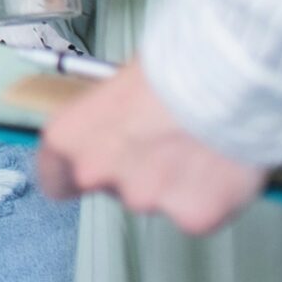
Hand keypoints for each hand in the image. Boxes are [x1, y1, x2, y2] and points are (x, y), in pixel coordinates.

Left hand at [37, 59, 264, 233]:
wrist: (227, 80)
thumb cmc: (173, 65)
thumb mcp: (120, 81)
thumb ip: (109, 118)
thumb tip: (122, 124)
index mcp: (70, 137)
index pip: (54, 174)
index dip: (72, 175)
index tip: (87, 171)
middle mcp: (97, 174)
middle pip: (111, 186)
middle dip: (134, 172)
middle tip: (164, 143)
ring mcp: (145, 199)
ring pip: (157, 198)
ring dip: (174, 182)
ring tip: (200, 144)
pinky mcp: (191, 217)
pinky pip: (198, 211)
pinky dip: (211, 195)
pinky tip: (222, 163)